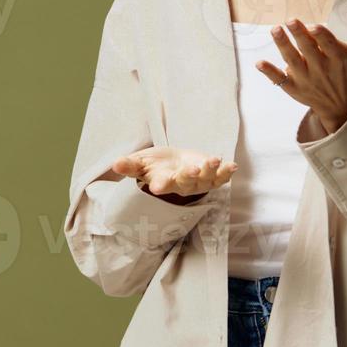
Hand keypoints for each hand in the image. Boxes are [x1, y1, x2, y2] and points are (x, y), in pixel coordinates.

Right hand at [112, 147, 236, 203]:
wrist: (174, 164)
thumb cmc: (155, 164)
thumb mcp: (140, 162)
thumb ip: (129, 165)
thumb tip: (114, 163)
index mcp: (163, 182)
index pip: (161, 185)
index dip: (160, 185)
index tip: (157, 186)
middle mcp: (182, 184)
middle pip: (185, 182)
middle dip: (188, 175)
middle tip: (190, 169)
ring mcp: (198, 182)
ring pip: (205, 179)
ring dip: (210, 170)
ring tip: (213, 160)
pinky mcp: (210, 177)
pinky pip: (220, 178)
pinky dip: (226, 173)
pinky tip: (232, 166)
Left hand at [255, 15, 346, 133]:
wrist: (340, 105)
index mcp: (338, 58)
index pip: (329, 45)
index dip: (321, 36)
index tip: (313, 26)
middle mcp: (321, 69)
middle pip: (309, 50)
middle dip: (300, 35)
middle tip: (290, 20)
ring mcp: (306, 79)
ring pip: (293, 61)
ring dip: (283, 45)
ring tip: (275, 29)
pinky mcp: (293, 87)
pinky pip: (280, 80)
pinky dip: (270, 72)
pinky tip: (259, 63)